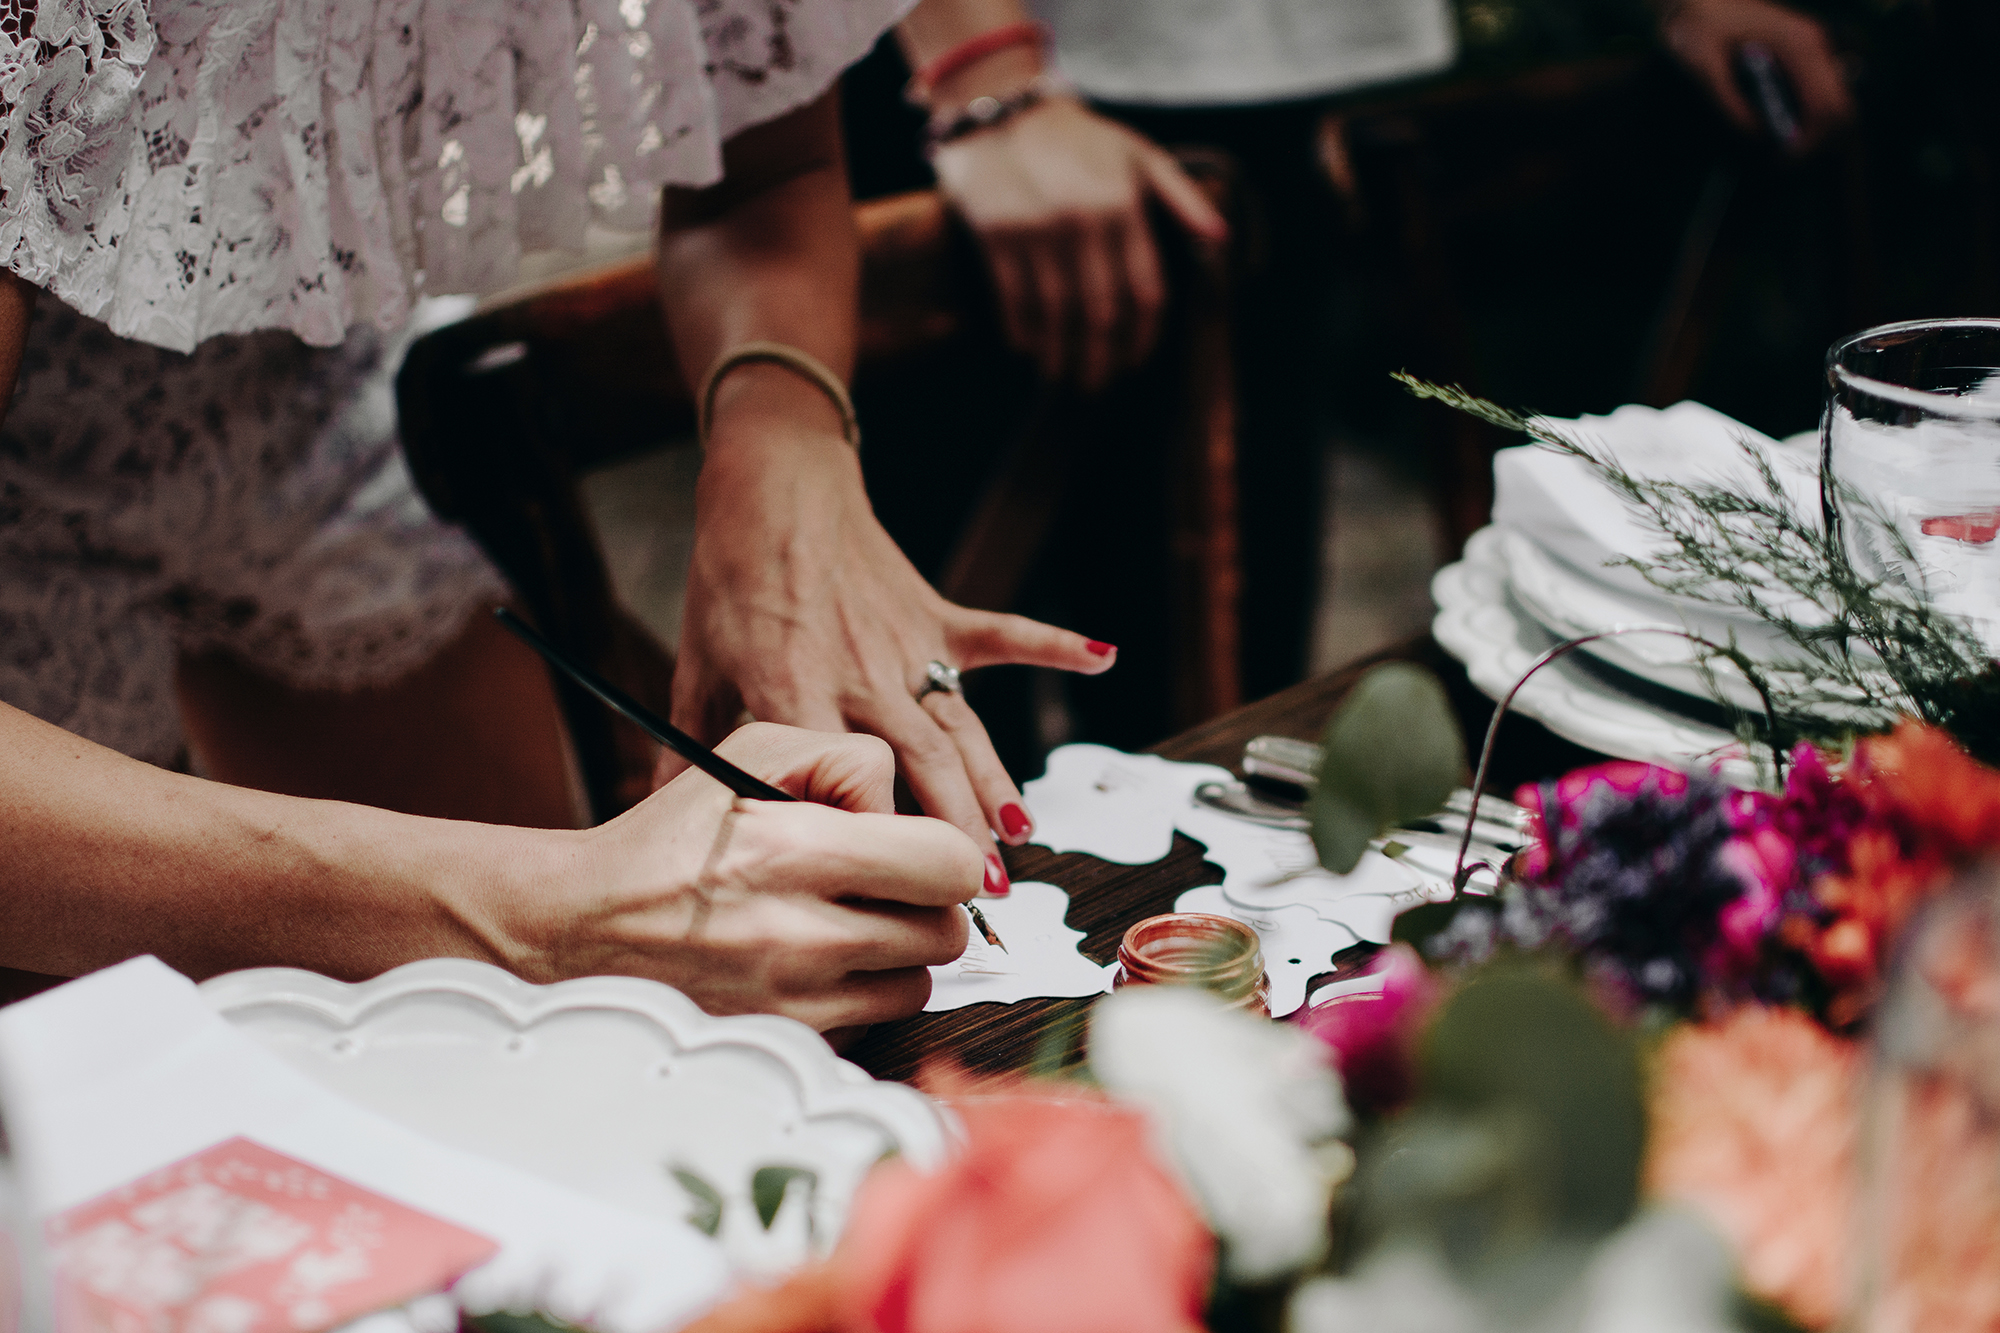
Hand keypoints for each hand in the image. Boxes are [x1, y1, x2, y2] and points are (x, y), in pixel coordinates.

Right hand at [518, 722, 982, 1029]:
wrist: (587, 922)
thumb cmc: (674, 836)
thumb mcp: (752, 753)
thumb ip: (848, 760)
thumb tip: (907, 813)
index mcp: (792, 850)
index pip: (947, 864)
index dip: (941, 850)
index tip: (911, 847)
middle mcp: (798, 935)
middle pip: (946, 931)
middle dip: (925, 903)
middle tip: (881, 885)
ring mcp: (793, 1002)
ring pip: (919, 985)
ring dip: (897, 954)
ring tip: (844, 923)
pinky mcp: (784, 1045)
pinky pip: (873, 1027)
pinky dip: (860, 998)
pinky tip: (816, 966)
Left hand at [666, 390, 1114, 882]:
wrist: (770, 487)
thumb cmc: (728, 579)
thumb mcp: (696, 666)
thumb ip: (684, 747)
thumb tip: (651, 816)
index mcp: (797, 691)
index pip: (840, 779)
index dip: (870, 837)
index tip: (891, 891)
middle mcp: (861, 674)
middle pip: (921, 764)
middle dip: (955, 830)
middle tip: (982, 890)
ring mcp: (906, 644)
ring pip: (960, 724)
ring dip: (994, 780)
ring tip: (1021, 835)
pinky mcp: (933, 614)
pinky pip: (1000, 634)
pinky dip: (1052, 644)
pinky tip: (1103, 657)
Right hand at [931, 96, 1228, 390]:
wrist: (1001, 112)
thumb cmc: (1079, 138)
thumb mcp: (1139, 155)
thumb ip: (1181, 198)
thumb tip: (1220, 240)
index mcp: (1123, 208)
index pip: (1145, 291)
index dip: (1142, 337)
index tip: (1135, 363)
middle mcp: (1083, 224)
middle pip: (1101, 314)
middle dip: (1101, 360)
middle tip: (1097, 386)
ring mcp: (1037, 232)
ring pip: (1056, 315)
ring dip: (1060, 355)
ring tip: (1062, 376)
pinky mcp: (997, 236)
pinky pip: (1014, 300)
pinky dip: (1022, 332)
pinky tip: (1028, 348)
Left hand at [1662, 0, 1852, 153]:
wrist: (1701, 1)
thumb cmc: (1697, 28)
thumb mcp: (1701, 66)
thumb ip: (1726, 101)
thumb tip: (1756, 137)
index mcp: (1799, 45)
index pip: (1826, 106)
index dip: (1809, 145)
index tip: (1781, 165)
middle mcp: (1816, 46)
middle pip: (1841, 109)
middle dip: (1817, 147)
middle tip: (1778, 168)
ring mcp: (1815, 50)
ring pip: (1837, 104)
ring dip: (1816, 137)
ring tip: (1779, 158)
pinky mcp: (1805, 59)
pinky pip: (1822, 96)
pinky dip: (1809, 123)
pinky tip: (1781, 136)